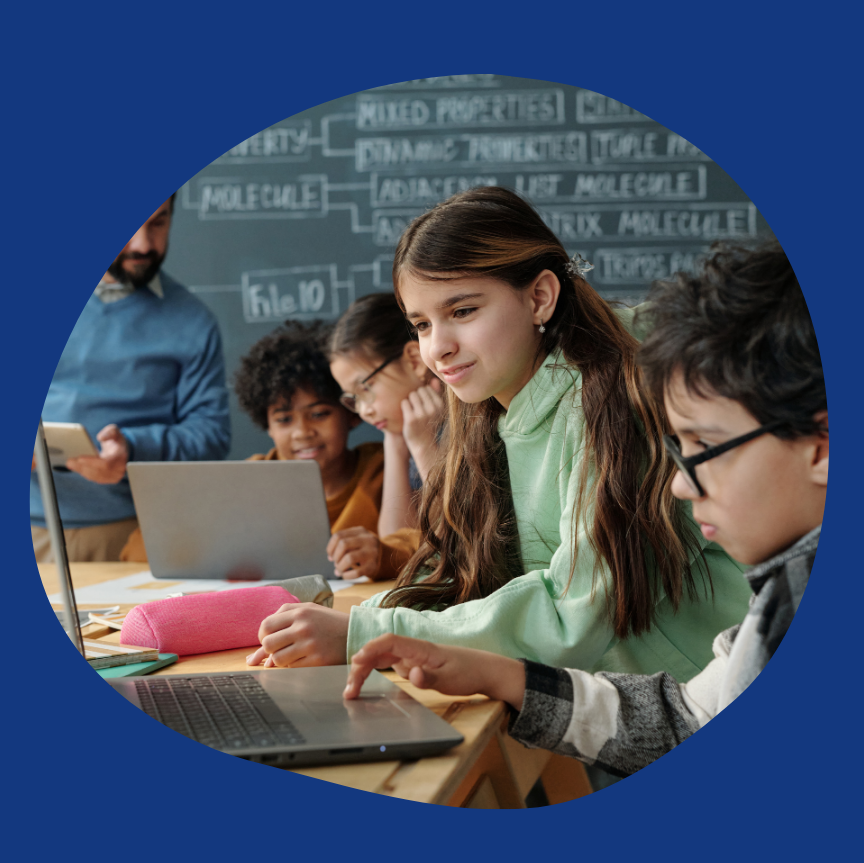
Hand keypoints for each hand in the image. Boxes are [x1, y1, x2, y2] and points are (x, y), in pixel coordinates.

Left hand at [66, 424, 128, 483]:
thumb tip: (100, 437)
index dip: (92, 462)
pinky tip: (76, 467)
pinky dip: (85, 473)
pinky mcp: (108, 479)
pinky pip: (95, 478)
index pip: (106, 463)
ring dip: (82, 470)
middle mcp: (119, 469)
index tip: (79, 458)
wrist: (121, 450)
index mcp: (121, 457)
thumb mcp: (115, 431)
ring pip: (96, 476)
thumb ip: (109, 432)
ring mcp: (114, 476)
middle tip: (70, 461)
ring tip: (70, 463)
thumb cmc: (116, 440)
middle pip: (99, 472)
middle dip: (83, 467)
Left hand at [246, 603, 349, 667]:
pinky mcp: (317, 659)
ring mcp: (310, 644)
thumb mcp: (308, 610)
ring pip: (278, 659)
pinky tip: (305, 658)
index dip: (263, 636)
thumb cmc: (327, 622)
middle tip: (279, 649)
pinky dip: (294, 665)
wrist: (355, 633)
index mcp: (299, 612)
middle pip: (268, 644)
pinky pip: (292, 667)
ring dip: (281, 660)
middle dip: (269, 650)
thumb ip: (283, 620)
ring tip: (292, 654)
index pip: (266, 626)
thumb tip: (257, 653)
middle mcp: (303, 627)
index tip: (269, 640)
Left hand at [327, 527, 380, 578]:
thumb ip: (344, 543)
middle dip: (335, 556)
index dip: (330, 547)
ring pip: (349, 558)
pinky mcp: (373, 566)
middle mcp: (368, 540)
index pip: (338, 535)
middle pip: (343, 544)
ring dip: (340, 566)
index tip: (330, 555)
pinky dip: (346, 576)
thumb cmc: (364, 550)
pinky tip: (345, 575)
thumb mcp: (358, 540)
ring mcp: (372, 553)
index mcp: (361, 531)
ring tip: (339, 570)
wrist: (386, 558)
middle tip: (335, 562)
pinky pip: (356, 572)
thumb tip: (330, 556)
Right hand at [343, 633, 525, 708]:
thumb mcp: (450, 679)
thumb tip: (412, 674)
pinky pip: (386, 664)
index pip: (389, 642)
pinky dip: (372, 671)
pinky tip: (364, 682)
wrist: (483, 670)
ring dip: (363, 669)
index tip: (356, 661)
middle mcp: (412, 649)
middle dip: (360, 665)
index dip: (370, 649)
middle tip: (350, 690)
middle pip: (379, 650)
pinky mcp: (412, 664)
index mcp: (420, 648)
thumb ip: (430, 677)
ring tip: (352, 690)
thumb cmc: (468, 672)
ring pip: (380, 657)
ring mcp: (411, 656)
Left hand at [401, 384, 443, 477]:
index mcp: (440, 405)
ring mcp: (422, 414)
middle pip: (418, 390)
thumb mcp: (435, 410)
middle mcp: (432, 409)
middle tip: (417, 410)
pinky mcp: (411, 418)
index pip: (427, 388)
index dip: (422, 396)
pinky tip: (408, 415)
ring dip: (409, 402)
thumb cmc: (428, 424)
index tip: (424, 406)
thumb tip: (433, 379)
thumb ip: (435, 394)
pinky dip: (404, 408)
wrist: (423, 445)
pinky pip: (404, 403)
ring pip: (411, 395)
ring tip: (413, 412)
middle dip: (415, 397)